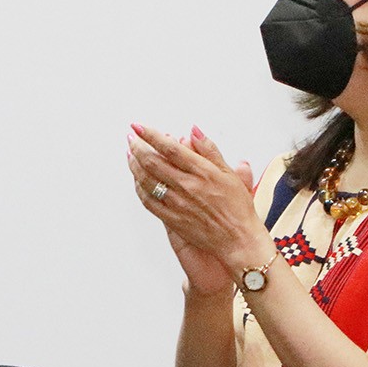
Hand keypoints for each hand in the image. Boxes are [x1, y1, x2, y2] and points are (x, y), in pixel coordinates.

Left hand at [127, 124, 272, 291]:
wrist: (237, 239)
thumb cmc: (237, 207)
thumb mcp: (229, 173)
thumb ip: (209, 150)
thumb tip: (193, 130)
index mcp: (202, 172)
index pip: (170, 148)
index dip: (151, 135)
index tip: (139, 127)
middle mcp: (187, 187)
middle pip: (153, 163)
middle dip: (138, 147)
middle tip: (131, 137)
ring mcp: (177, 203)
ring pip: (147, 181)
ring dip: (135, 166)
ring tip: (130, 155)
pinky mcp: (172, 219)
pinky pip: (148, 201)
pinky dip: (139, 188)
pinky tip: (137, 180)